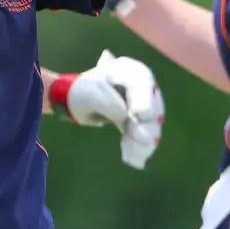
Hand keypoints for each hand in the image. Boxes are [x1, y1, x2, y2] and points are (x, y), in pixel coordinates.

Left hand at [94, 50, 164, 169]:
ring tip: (134, 153)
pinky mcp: (139, 121)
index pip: (142, 80)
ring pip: (151, 123)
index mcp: (127, 70)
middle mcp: (140, 86)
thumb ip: (105, 101)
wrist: (76, 102)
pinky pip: (144, 135)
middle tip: (142, 138)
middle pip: (153, 104)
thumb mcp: (88, 93)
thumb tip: (123, 115)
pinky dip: (141, 147)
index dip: (144, 97)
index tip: (140, 114)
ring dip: (145, 140)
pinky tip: (134, 158)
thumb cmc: (82, 92)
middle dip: (148, 123)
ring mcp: (143, 104)